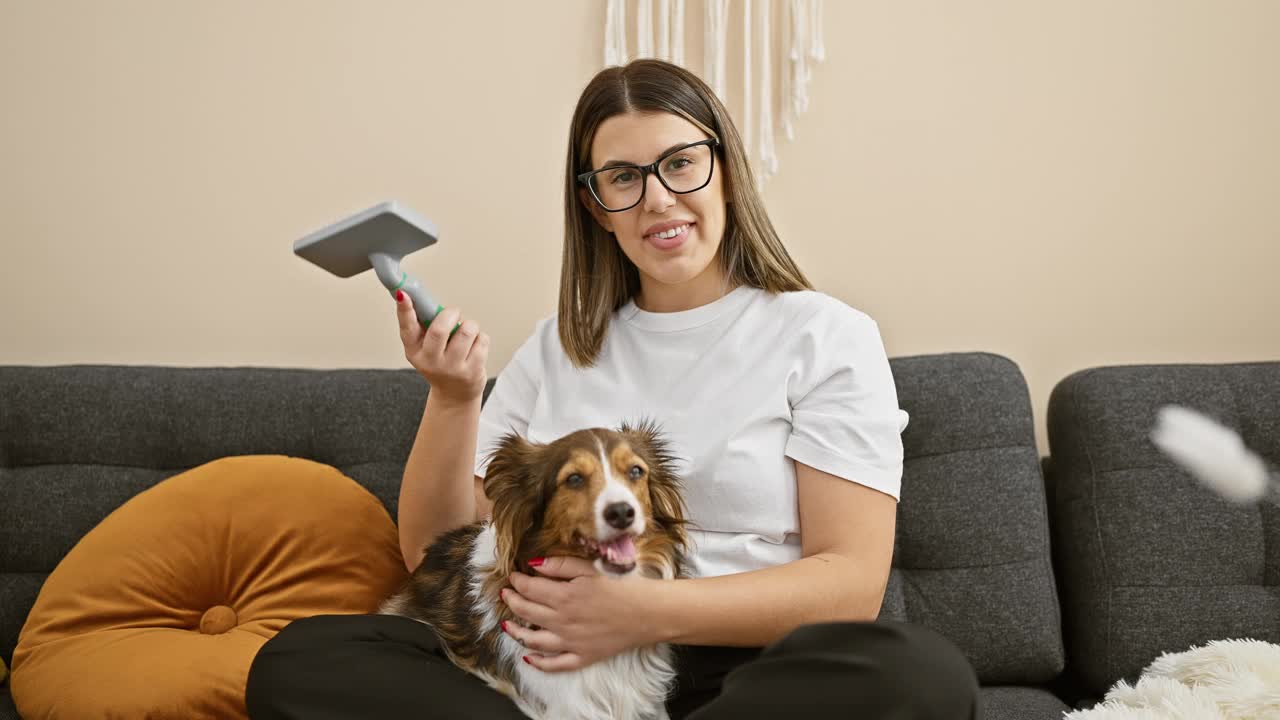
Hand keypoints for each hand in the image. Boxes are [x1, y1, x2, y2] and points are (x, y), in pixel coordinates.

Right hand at [395, 292, 487, 403]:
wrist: (455, 394)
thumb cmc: (440, 363)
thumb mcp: (425, 346)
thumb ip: (423, 324)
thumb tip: (418, 296)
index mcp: (414, 350)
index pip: (407, 328)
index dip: (404, 310)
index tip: (404, 294)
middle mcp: (431, 361)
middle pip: (439, 329)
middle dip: (451, 313)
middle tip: (454, 313)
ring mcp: (452, 368)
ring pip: (466, 331)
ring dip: (470, 325)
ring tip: (466, 331)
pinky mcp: (472, 372)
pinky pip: (482, 340)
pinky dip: (480, 337)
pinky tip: (474, 346)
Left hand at [500, 557, 662, 671]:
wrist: (649, 612)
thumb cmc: (623, 586)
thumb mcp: (592, 568)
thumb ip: (561, 565)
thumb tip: (534, 564)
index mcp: (565, 596)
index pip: (530, 588)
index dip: (517, 581)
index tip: (513, 576)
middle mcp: (563, 621)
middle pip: (527, 611)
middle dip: (512, 601)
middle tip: (506, 594)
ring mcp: (571, 642)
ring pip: (533, 640)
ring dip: (516, 632)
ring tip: (506, 625)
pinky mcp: (582, 656)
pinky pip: (555, 664)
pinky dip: (539, 662)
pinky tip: (529, 657)